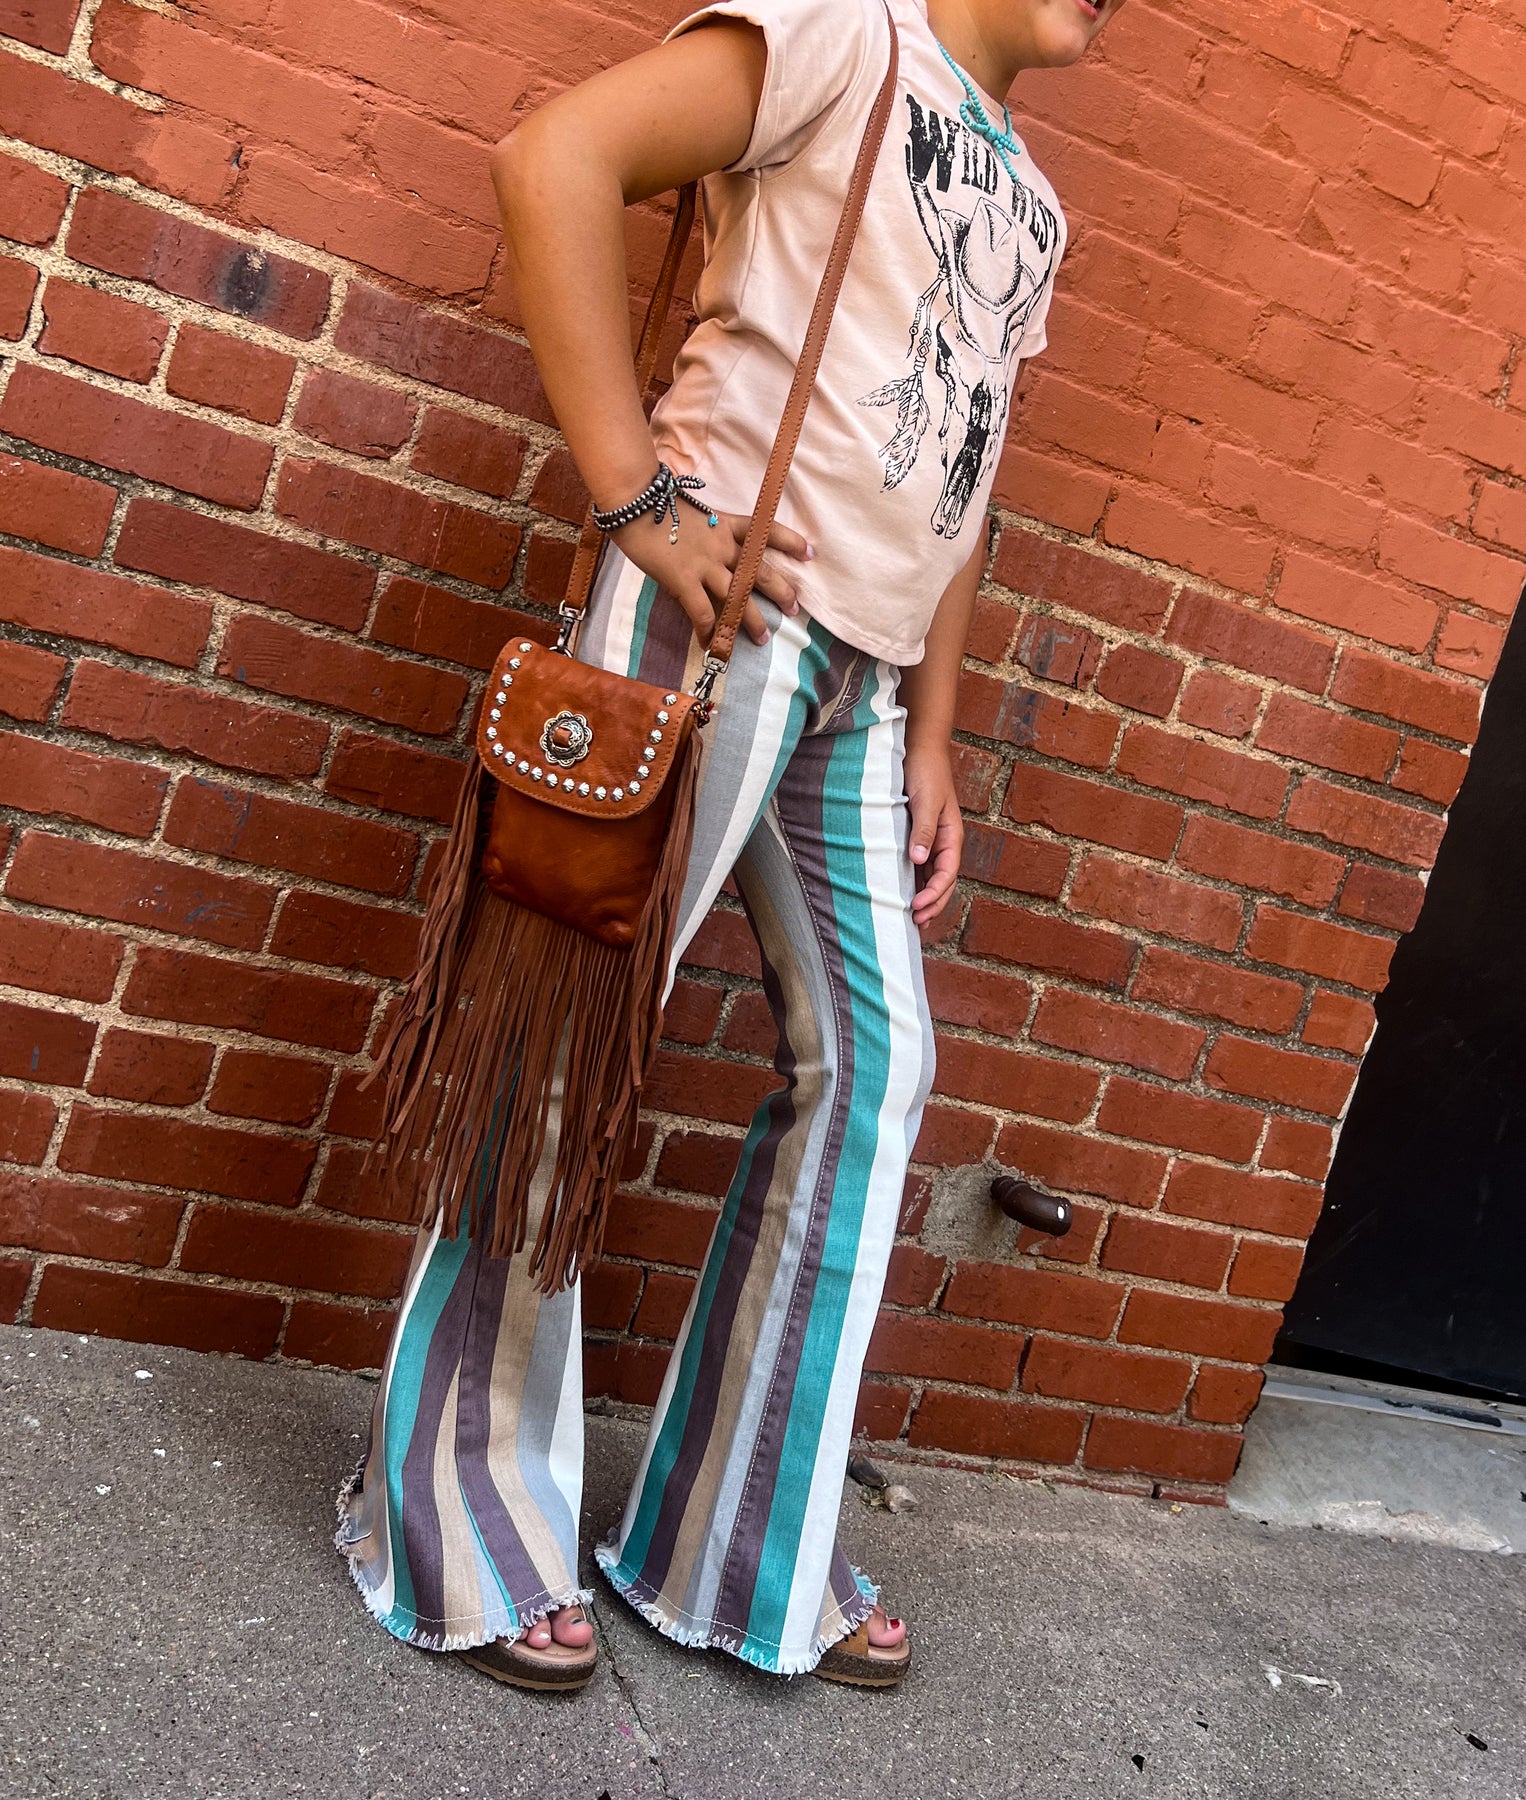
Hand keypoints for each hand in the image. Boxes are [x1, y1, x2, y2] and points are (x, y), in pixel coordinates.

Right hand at [610, 495, 811, 646]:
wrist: (633, 500)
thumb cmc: (654, 502)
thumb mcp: (690, 511)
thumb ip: (704, 528)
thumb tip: (707, 545)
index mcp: (724, 523)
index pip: (765, 531)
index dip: (789, 541)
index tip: (809, 552)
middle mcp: (721, 545)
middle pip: (759, 570)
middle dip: (781, 591)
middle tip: (795, 609)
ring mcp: (703, 563)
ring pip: (738, 596)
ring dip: (752, 620)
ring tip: (763, 639)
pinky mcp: (683, 579)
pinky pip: (701, 611)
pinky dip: (708, 630)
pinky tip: (710, 644)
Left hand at [905, 742, 962, 933]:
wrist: (920, 749)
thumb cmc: (925, 773)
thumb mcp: (926, 802)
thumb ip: (923, 831)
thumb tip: (920, 861)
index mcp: (952, 836)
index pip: (947, 873)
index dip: (934, 894)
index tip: (916, 907)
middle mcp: (944, 842)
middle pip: (943, 882)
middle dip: (932, 904)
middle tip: (915, 924)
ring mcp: (932, 841)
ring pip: (932, 878)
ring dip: (925, 898)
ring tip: (911, 920)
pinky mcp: (919, 837)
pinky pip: (920, 867)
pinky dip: (915, 883)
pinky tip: (904, 895)